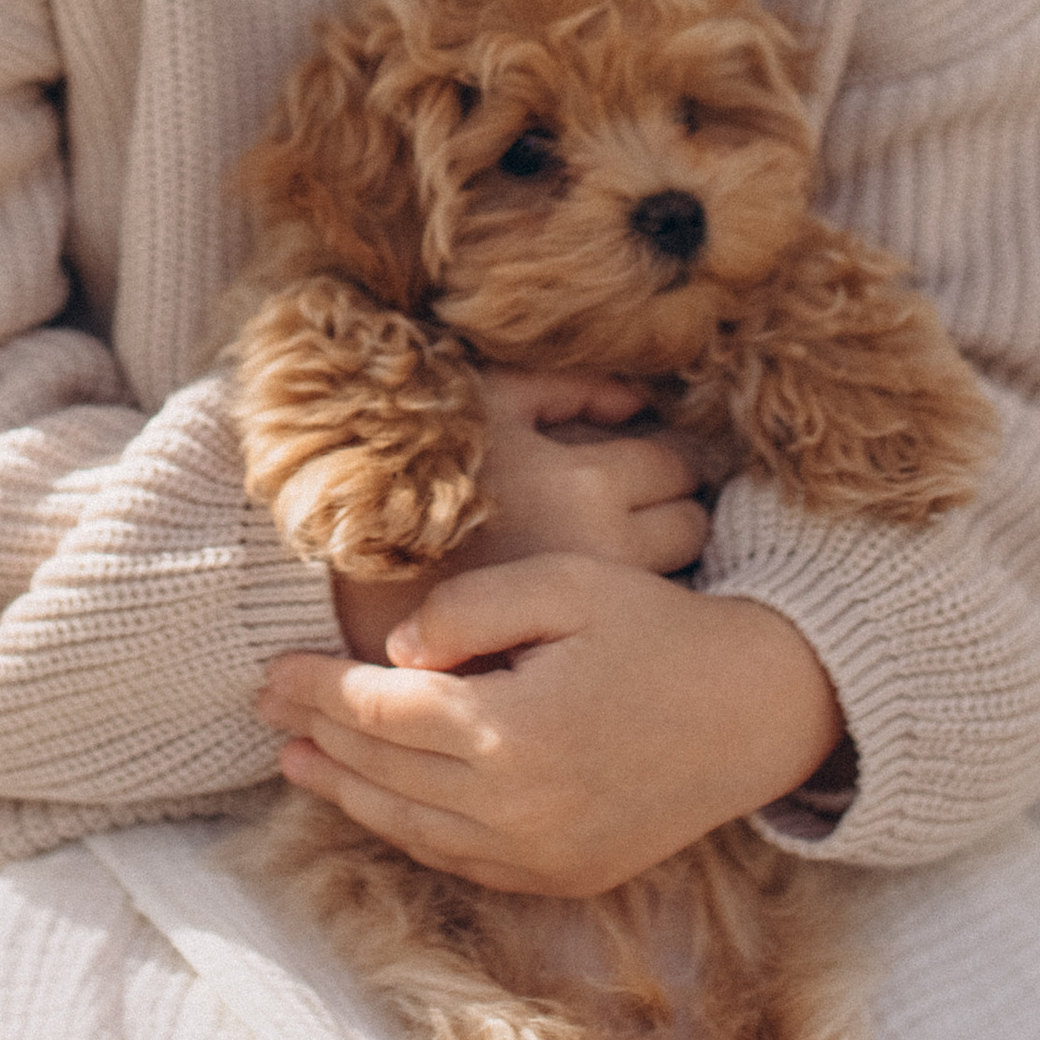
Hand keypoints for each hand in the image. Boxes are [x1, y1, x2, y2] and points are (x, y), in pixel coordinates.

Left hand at [264, 561, 842, 896]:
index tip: (271, 668)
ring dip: (348, 793)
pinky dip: (408, 830)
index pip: (382, 712)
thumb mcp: (566, 585)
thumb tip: (393, 654)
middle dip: (318, 736)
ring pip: (412, 828)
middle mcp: (518, 809)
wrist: (755, 711)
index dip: (318, 689)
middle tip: (264, 706)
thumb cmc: (657, 629)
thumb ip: (468, 610)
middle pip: (386, 772)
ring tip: (298, 759)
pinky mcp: (563, 877)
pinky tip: (378, 800)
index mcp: (512, 731)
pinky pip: (461, 860)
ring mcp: (541, 855)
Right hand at [328, 371, 706, 661]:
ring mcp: (587, 615)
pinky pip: (629, 622)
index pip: (677, 465)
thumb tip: (639, 399)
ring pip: (673, 582)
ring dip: (659, 562)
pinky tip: (594, 594)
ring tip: (618, 550)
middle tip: (642, 505)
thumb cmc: (420, 464)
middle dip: (673, 509)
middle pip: (689, 529)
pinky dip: (626, 607)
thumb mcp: (490, 399)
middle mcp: (601, 555)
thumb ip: (572, 384)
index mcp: (585, 484)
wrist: (350, 560)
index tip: (647, 461)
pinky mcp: (568, 654)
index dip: (665, 456)